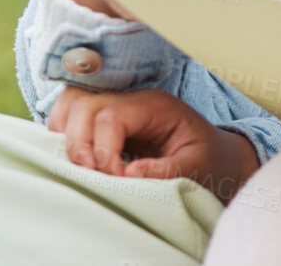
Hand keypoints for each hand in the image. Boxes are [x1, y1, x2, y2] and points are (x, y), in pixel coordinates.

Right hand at [47, 87, 261, 203]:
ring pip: (70, 106)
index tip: (117, 179)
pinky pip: (68, 119)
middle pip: (83, 105)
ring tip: (85, 170)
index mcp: (156, 107)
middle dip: (80, 146)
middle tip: (95, 177)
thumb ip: (167, 171)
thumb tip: (127, 174)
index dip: (104, 151)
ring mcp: (114, 108)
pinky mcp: (102, 122)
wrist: (214, 156)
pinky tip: (81, 163)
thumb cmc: (207, 161)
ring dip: (67, 139)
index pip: (112, 117)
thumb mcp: (198, 168)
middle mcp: (131, 101)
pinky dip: (65, 139)